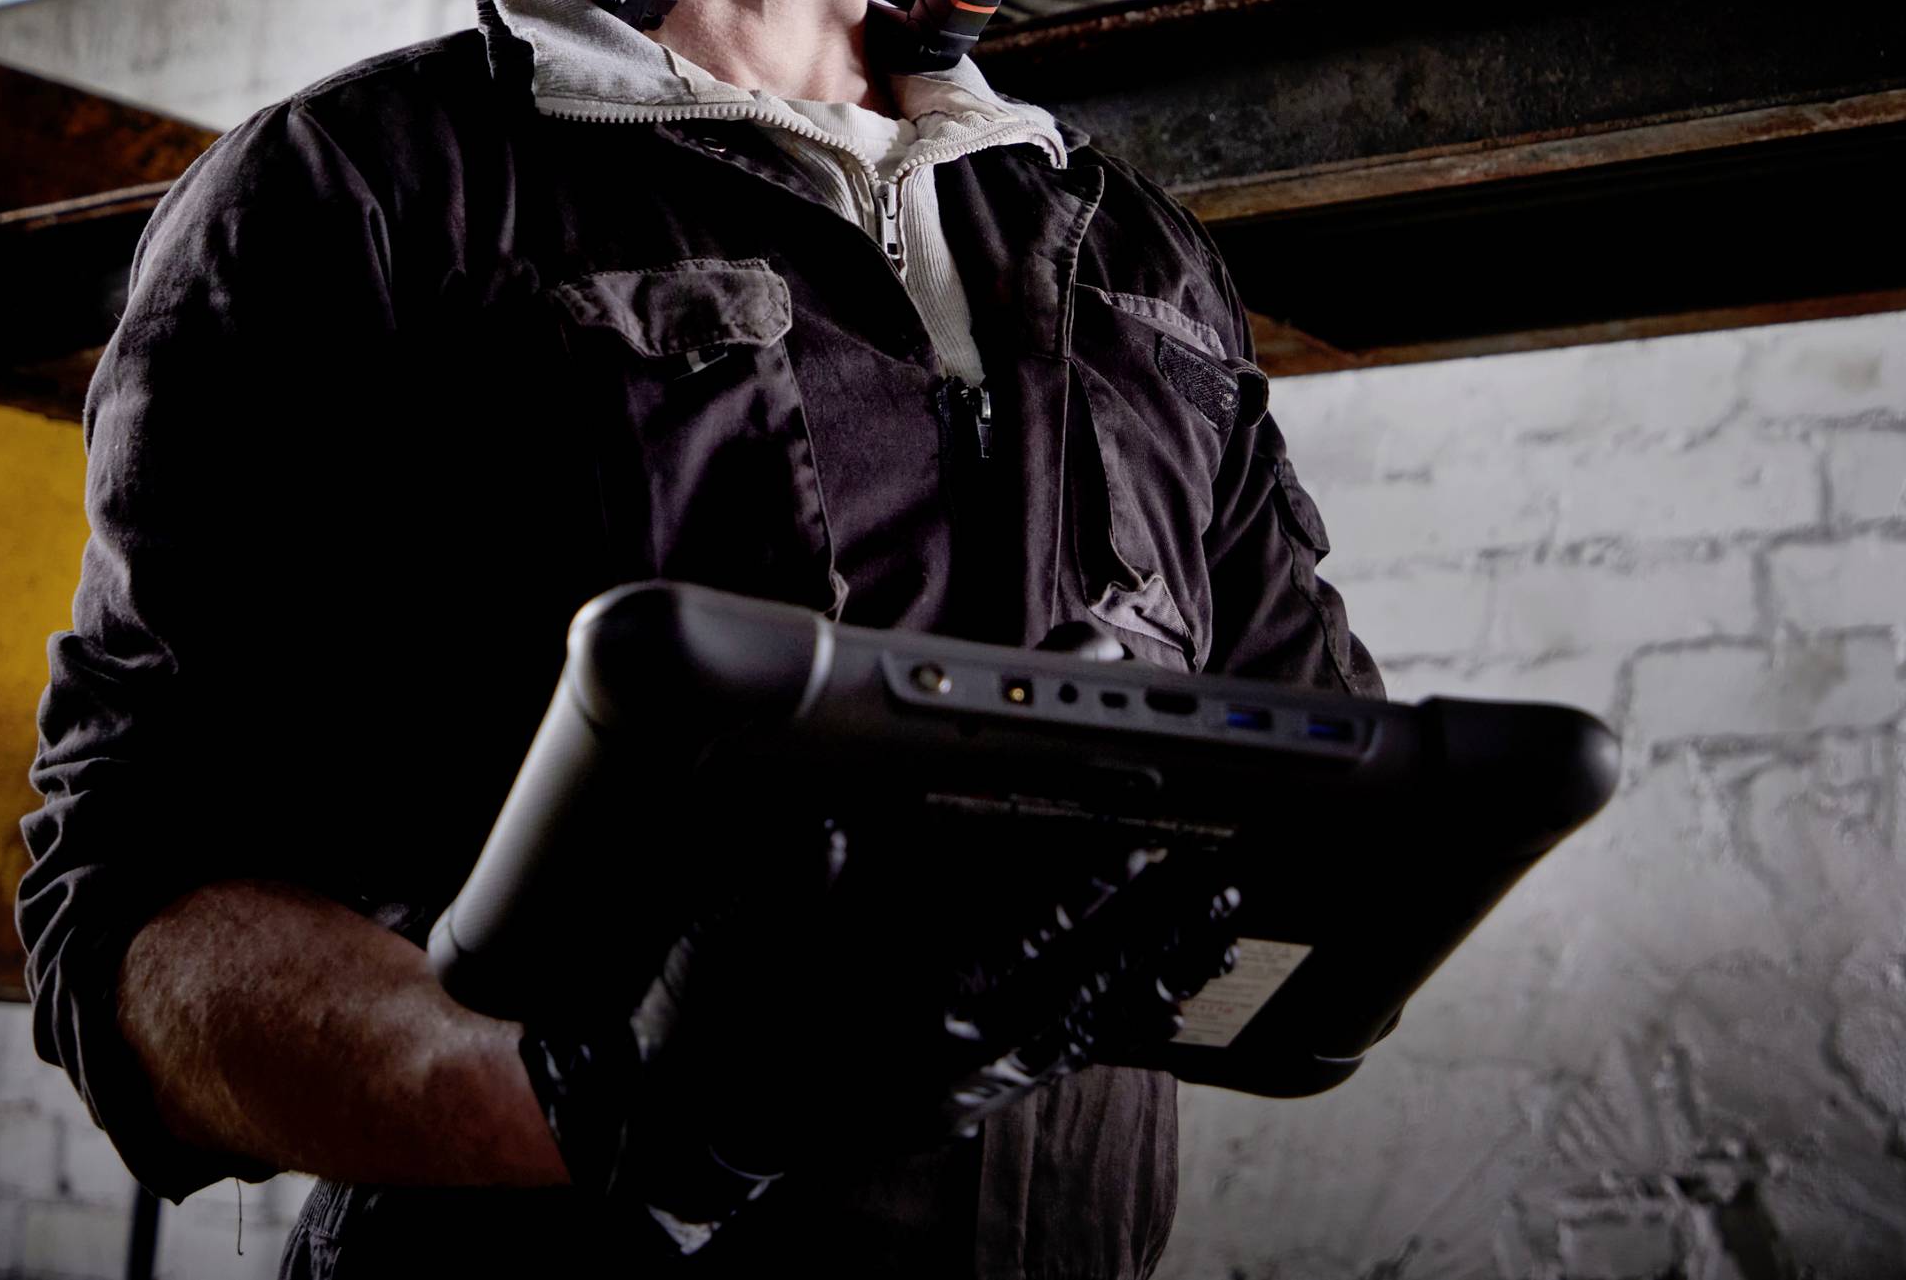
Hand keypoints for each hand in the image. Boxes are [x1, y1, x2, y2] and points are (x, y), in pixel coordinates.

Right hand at [518, 821, 1240, 1252]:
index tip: (1149, 801)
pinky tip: (1165, 989)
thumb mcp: (754, 894)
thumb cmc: (716, 993)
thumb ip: (825, 837)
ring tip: (1220, 907)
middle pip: (1080, 949)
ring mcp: (964, 1077)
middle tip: (1222, 851)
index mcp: (905, 974)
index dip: (1094, 844)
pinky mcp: (965, 1103)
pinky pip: (1065, 1058)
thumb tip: (882, 785)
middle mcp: (950, 1034)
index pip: (1027, 895)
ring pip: (1088, 1006)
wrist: (683, 1119)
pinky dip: (1122, 1017)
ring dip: (1159, 954)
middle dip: (1151, 898)